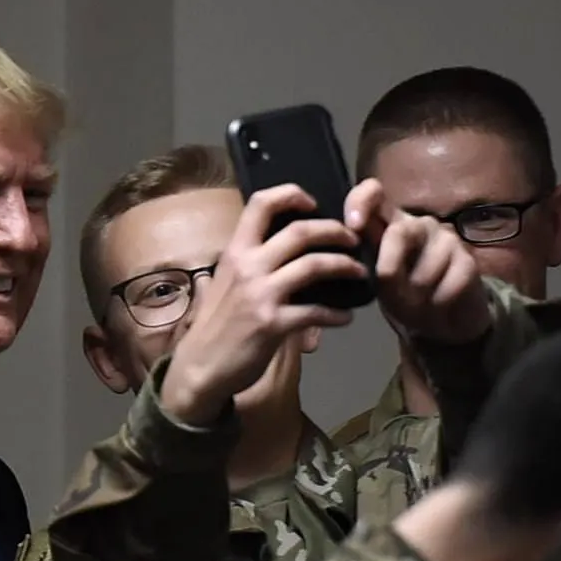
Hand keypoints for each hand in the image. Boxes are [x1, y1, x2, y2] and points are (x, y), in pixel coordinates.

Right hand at [162, 184, 366, 422]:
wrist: (201, 366)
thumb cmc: (217, 323)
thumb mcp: (227, 281)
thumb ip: (254, 261)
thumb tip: (288, 248)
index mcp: (236, 251)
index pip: (261, 204)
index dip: (290, 194)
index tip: (313, 202)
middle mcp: (248, 266)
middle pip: (300, 232)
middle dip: (334, 231)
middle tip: (352, 239)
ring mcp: (261, 295)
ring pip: (314, 266)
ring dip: (345, 266)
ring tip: (360, 272)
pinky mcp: (273, 324)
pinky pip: (316, 312)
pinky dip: (337, 314)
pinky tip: (346, 317)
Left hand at [345, 179, 491, 344]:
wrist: (444, 321)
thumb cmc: (406, 296)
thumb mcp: (378, 281)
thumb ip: (367, 260)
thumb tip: (357, 248)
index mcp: (391, 224)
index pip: (373, 194)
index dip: (361, 201)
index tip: (354, 225)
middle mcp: (419, 224)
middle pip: (398, 233)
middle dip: (390, 272)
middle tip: (394, 299)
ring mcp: (447, 240)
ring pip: (422, 271)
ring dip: (415, 299)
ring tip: (418, 305)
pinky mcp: (468, 262)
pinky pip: (444, 288)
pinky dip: (436, 306)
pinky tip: (438, 306)